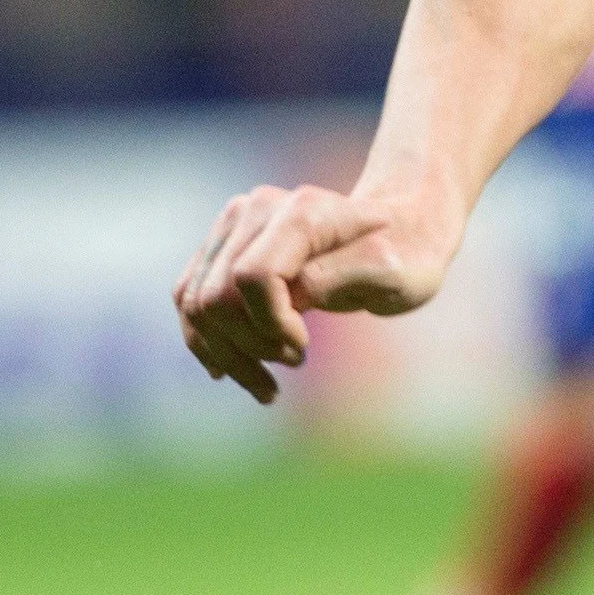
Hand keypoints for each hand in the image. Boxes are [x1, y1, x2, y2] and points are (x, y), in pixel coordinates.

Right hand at [172, 177, 453, 403]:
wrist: (397, 232)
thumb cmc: (404, 257)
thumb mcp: (394, 275)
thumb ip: (345, 278)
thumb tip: (293, 292)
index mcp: (301, 212)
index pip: (253, 277)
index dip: (270, 325)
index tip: (305, 348)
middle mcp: (255, 208)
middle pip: (217, 296)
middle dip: (249, 346)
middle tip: (294, 364)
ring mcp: (232, 224)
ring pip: (195, 303)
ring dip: (225, 355)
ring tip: (266, 387)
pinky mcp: (219, 245)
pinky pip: (189, 299)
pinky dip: (207, 341)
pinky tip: (229, 371)